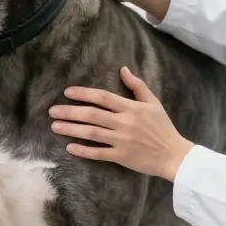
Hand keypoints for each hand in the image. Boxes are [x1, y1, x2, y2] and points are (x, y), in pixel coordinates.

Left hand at [50, 66, 194, 180]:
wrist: (173, 155)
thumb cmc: (163, 127)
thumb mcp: (153, 102)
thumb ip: (137, 86)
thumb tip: (123, 69)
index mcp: (131, 108)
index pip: (103, 97)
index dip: (84, 94)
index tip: (67, 93)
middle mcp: (124, 123)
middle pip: (92, 115)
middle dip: (70, 112)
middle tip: (52, 111)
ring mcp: (121, 141)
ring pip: (92, 133)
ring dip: (72, 129)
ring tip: (55, 126)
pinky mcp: (121, 157)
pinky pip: (99, 153)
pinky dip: (84, 150)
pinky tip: (70, 147)